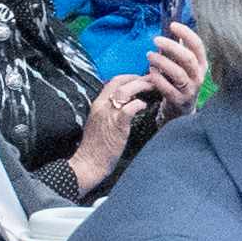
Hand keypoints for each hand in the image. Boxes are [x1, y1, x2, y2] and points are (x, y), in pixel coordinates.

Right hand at [70, 73, 158, 189]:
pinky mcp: (116, 125)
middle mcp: (101, 105)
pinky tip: (146, 106)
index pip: (113, 81)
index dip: (129, 77)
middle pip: (119, 81)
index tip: (141, 79)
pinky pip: (129, 108)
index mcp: (97, 104)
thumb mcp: (99, 123)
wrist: (88, 163)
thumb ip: (109, 112)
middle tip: (152, 80)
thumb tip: (126, 105)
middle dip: (138, 78)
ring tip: (153, 88)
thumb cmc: (96, 147)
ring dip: (141, 86)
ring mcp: (108, 114)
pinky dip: (140, 104)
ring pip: (125, 91)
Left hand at [143, 21, 209, 101]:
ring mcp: (190, 90)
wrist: (181, 109)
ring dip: (162, 62)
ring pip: (178, 73)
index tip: (172, 25)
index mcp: (202, 64)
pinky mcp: (179, 100)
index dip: (186, 33)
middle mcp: (199, 76)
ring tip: (149, 55)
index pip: (197, 45)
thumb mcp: (183, 66)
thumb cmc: (180, 81)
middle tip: (155, 40)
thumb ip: (178, 50)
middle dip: (171, 47)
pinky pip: (167, 88)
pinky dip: (158, 78)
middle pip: (187, 58)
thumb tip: (169, 30)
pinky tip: (150, 71)